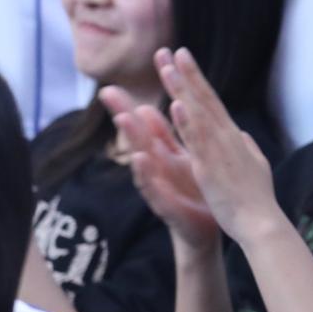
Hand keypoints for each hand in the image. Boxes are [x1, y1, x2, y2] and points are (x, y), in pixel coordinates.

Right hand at [104, 84, 220, 250]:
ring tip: (124, 118)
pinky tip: (140, 160)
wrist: (205, 232)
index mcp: (165, 153)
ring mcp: (159, 185)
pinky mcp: (166, 205)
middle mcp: (157, 166)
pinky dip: (146, 175)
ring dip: (132, 138)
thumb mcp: (182, 158)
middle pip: (137, 135)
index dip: (137, 101)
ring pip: (142, 158)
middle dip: (124, 112)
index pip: (148, 124)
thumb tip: (151, 108)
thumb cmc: (193, 193)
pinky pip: (153, 188)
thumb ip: (167, 136)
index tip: (123, 79)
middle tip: (107, 91)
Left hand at [149, 49, 284, 247]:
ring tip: (169, 67)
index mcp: (234, 138)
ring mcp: (218, 152)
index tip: (185, 59)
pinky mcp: (210, 168)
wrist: (261, 223)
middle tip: (173, 51)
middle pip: (205, 101)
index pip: (213, 103)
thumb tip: (243, 136)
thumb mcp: (256, 168)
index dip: (198, 80)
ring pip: (198, 115)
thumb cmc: (257, 199)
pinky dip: (187, 122)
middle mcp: (227, 138)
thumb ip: (248, 149)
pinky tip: (177, 104)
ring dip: (184, 89)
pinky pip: (197, 142)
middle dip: (189, 75)